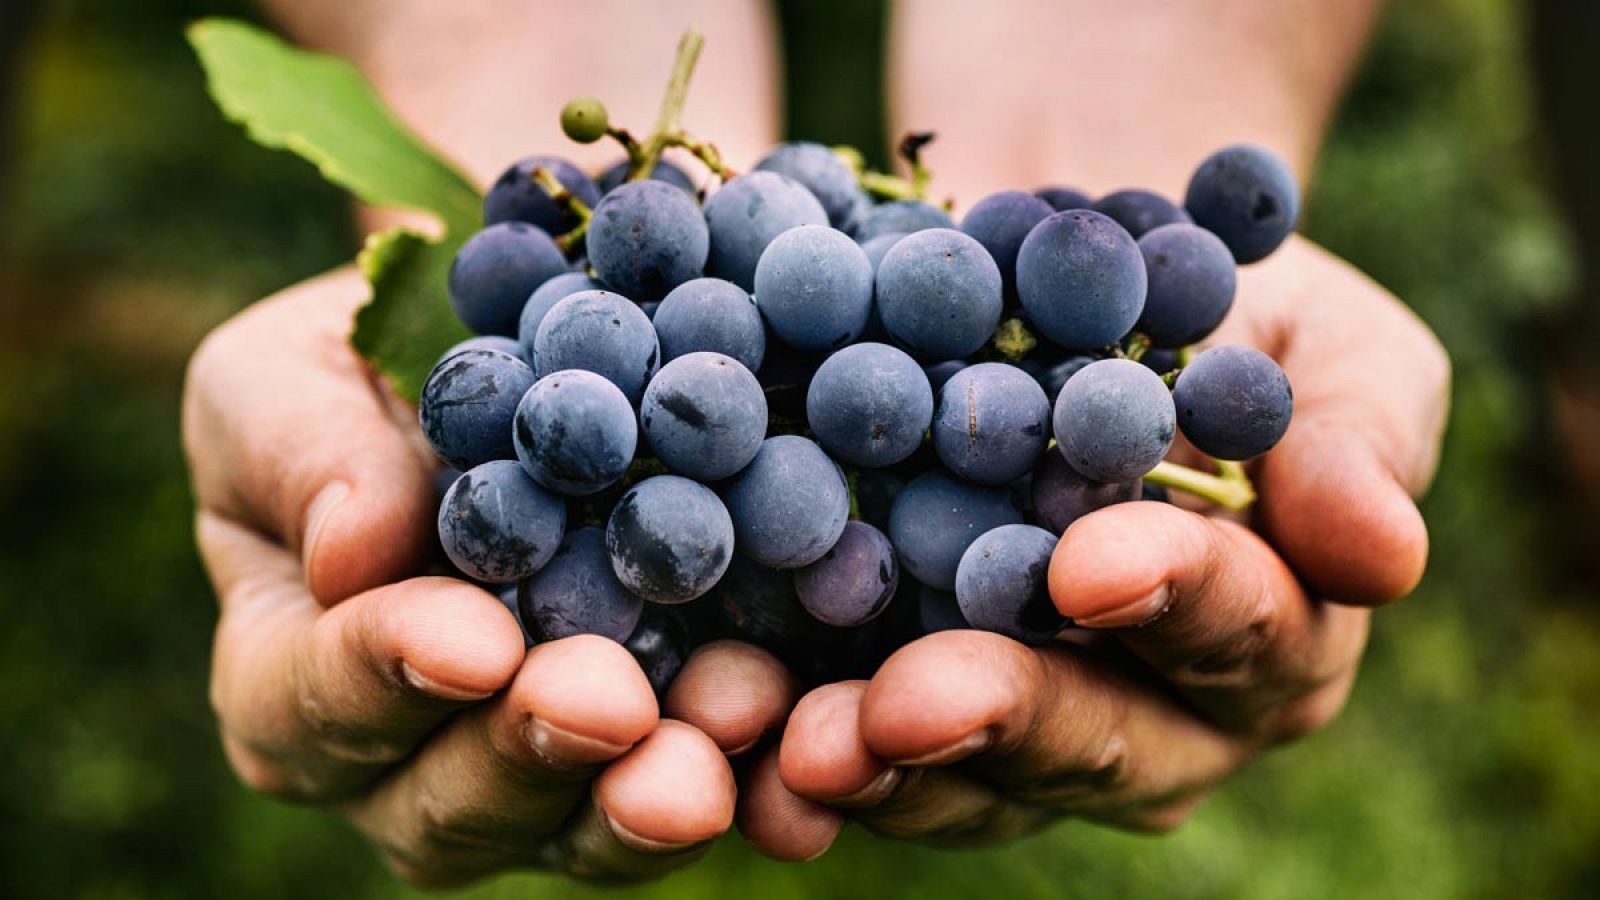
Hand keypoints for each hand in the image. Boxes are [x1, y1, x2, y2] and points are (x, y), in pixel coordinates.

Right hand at [182, 269, 795, 884]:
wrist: (500, 366)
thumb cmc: (359, 374)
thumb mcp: (288, 377)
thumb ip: (301, 455)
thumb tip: (354, 550)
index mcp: (290, 676)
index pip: (310, 702)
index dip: (384, 676)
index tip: (473, 638)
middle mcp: (406, 760)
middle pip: (450, 801)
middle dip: (534, 753)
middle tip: (611, 701)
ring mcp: (537, 776)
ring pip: (581, 825)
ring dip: (655, 787)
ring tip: (733, 717)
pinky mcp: (657, 755)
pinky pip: (704, 788)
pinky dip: (758, 774)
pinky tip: (806, 735)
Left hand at [738, 236, 1449, 856]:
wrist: (1047, 285)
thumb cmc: (1202, 301)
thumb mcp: (1311, 331)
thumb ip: (1355, 434)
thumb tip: (1383, 553)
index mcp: (1271, 628)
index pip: (1238, 627)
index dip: (1174, 598)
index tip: (1091, 561)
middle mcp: (1155, 710)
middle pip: (1096, 741)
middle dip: (1004, 721)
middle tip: (907, 704)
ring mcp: (1020, 721)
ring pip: (967, 779)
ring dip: (876, 768)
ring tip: (795, 746)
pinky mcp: (899, 704)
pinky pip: (856, 752)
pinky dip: (790, 749)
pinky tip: (726, 733)